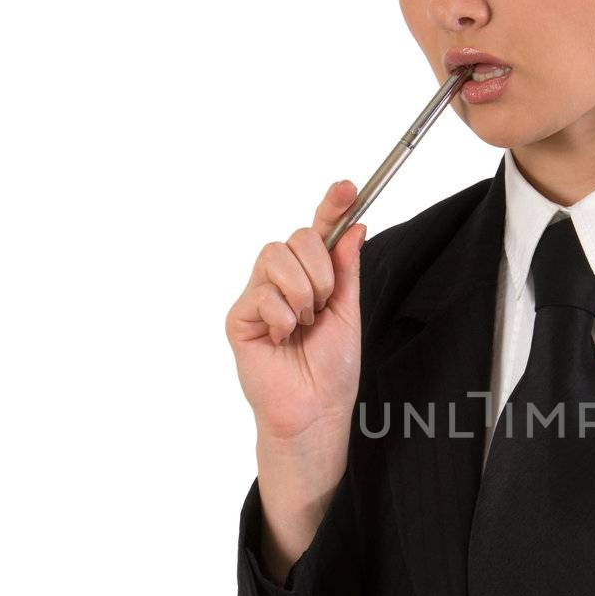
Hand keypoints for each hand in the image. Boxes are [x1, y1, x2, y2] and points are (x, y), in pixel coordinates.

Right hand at [225, 180, 367, 444]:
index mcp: (312, 278)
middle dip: (320, 270)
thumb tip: (355, 227)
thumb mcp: (348, 310)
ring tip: (304, 325)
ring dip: (302, 293)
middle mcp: (282, 281)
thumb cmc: (332, 368)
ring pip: (275, 257)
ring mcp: (258, 296)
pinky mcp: (239, 316)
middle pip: (296, 237)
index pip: (318, 232)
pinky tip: (283, 338)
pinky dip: (282, 316)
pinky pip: (262, 292)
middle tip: (323, 306)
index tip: (349, 188)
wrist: (315, 408)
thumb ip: (347, 268)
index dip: (331, 206)